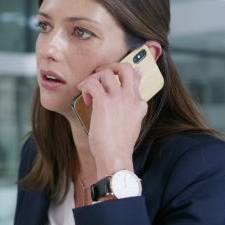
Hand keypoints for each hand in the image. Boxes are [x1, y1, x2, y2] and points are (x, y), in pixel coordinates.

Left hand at [77, 62, 145, 177]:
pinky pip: (92, 84)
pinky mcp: (104, 102)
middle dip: (110, 67)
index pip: (136, 77)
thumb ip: (130, 111)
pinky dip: (86, 88)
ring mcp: (118, 98)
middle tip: (99, 75)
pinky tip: (86, 99)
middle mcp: (131, 98)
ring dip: (93, 80)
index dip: (123, 74)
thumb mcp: (131, 125)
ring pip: (105, 73)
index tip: (113, 77)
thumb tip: (129, 102)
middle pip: (124, 67)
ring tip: (88, 91)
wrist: (115, 157)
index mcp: (139, 104)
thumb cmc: (119, 145)